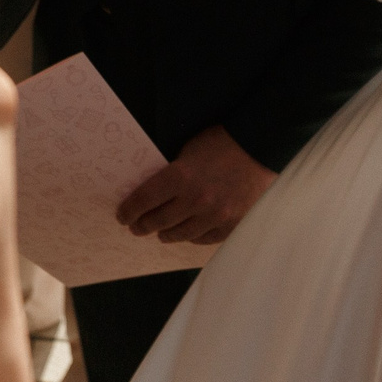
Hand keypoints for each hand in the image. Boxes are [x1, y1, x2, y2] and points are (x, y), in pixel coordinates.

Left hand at [116, 124, 273, 245]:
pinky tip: (186, 234)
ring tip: (160, 233)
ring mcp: (215, 215)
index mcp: (180, 176)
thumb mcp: (188, 151)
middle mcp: (195, 200)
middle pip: (158, 221)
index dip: (129, 210)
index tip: (122, 216)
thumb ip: (171, 173)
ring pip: (180, 234)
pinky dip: (191, 237)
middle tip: (136, 226)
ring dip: (166, 234)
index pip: (144, 200)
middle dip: (143, 225)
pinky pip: (203, 238)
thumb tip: (152, 192)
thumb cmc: (220, 142)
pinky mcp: (231, 224)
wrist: (259, 146)